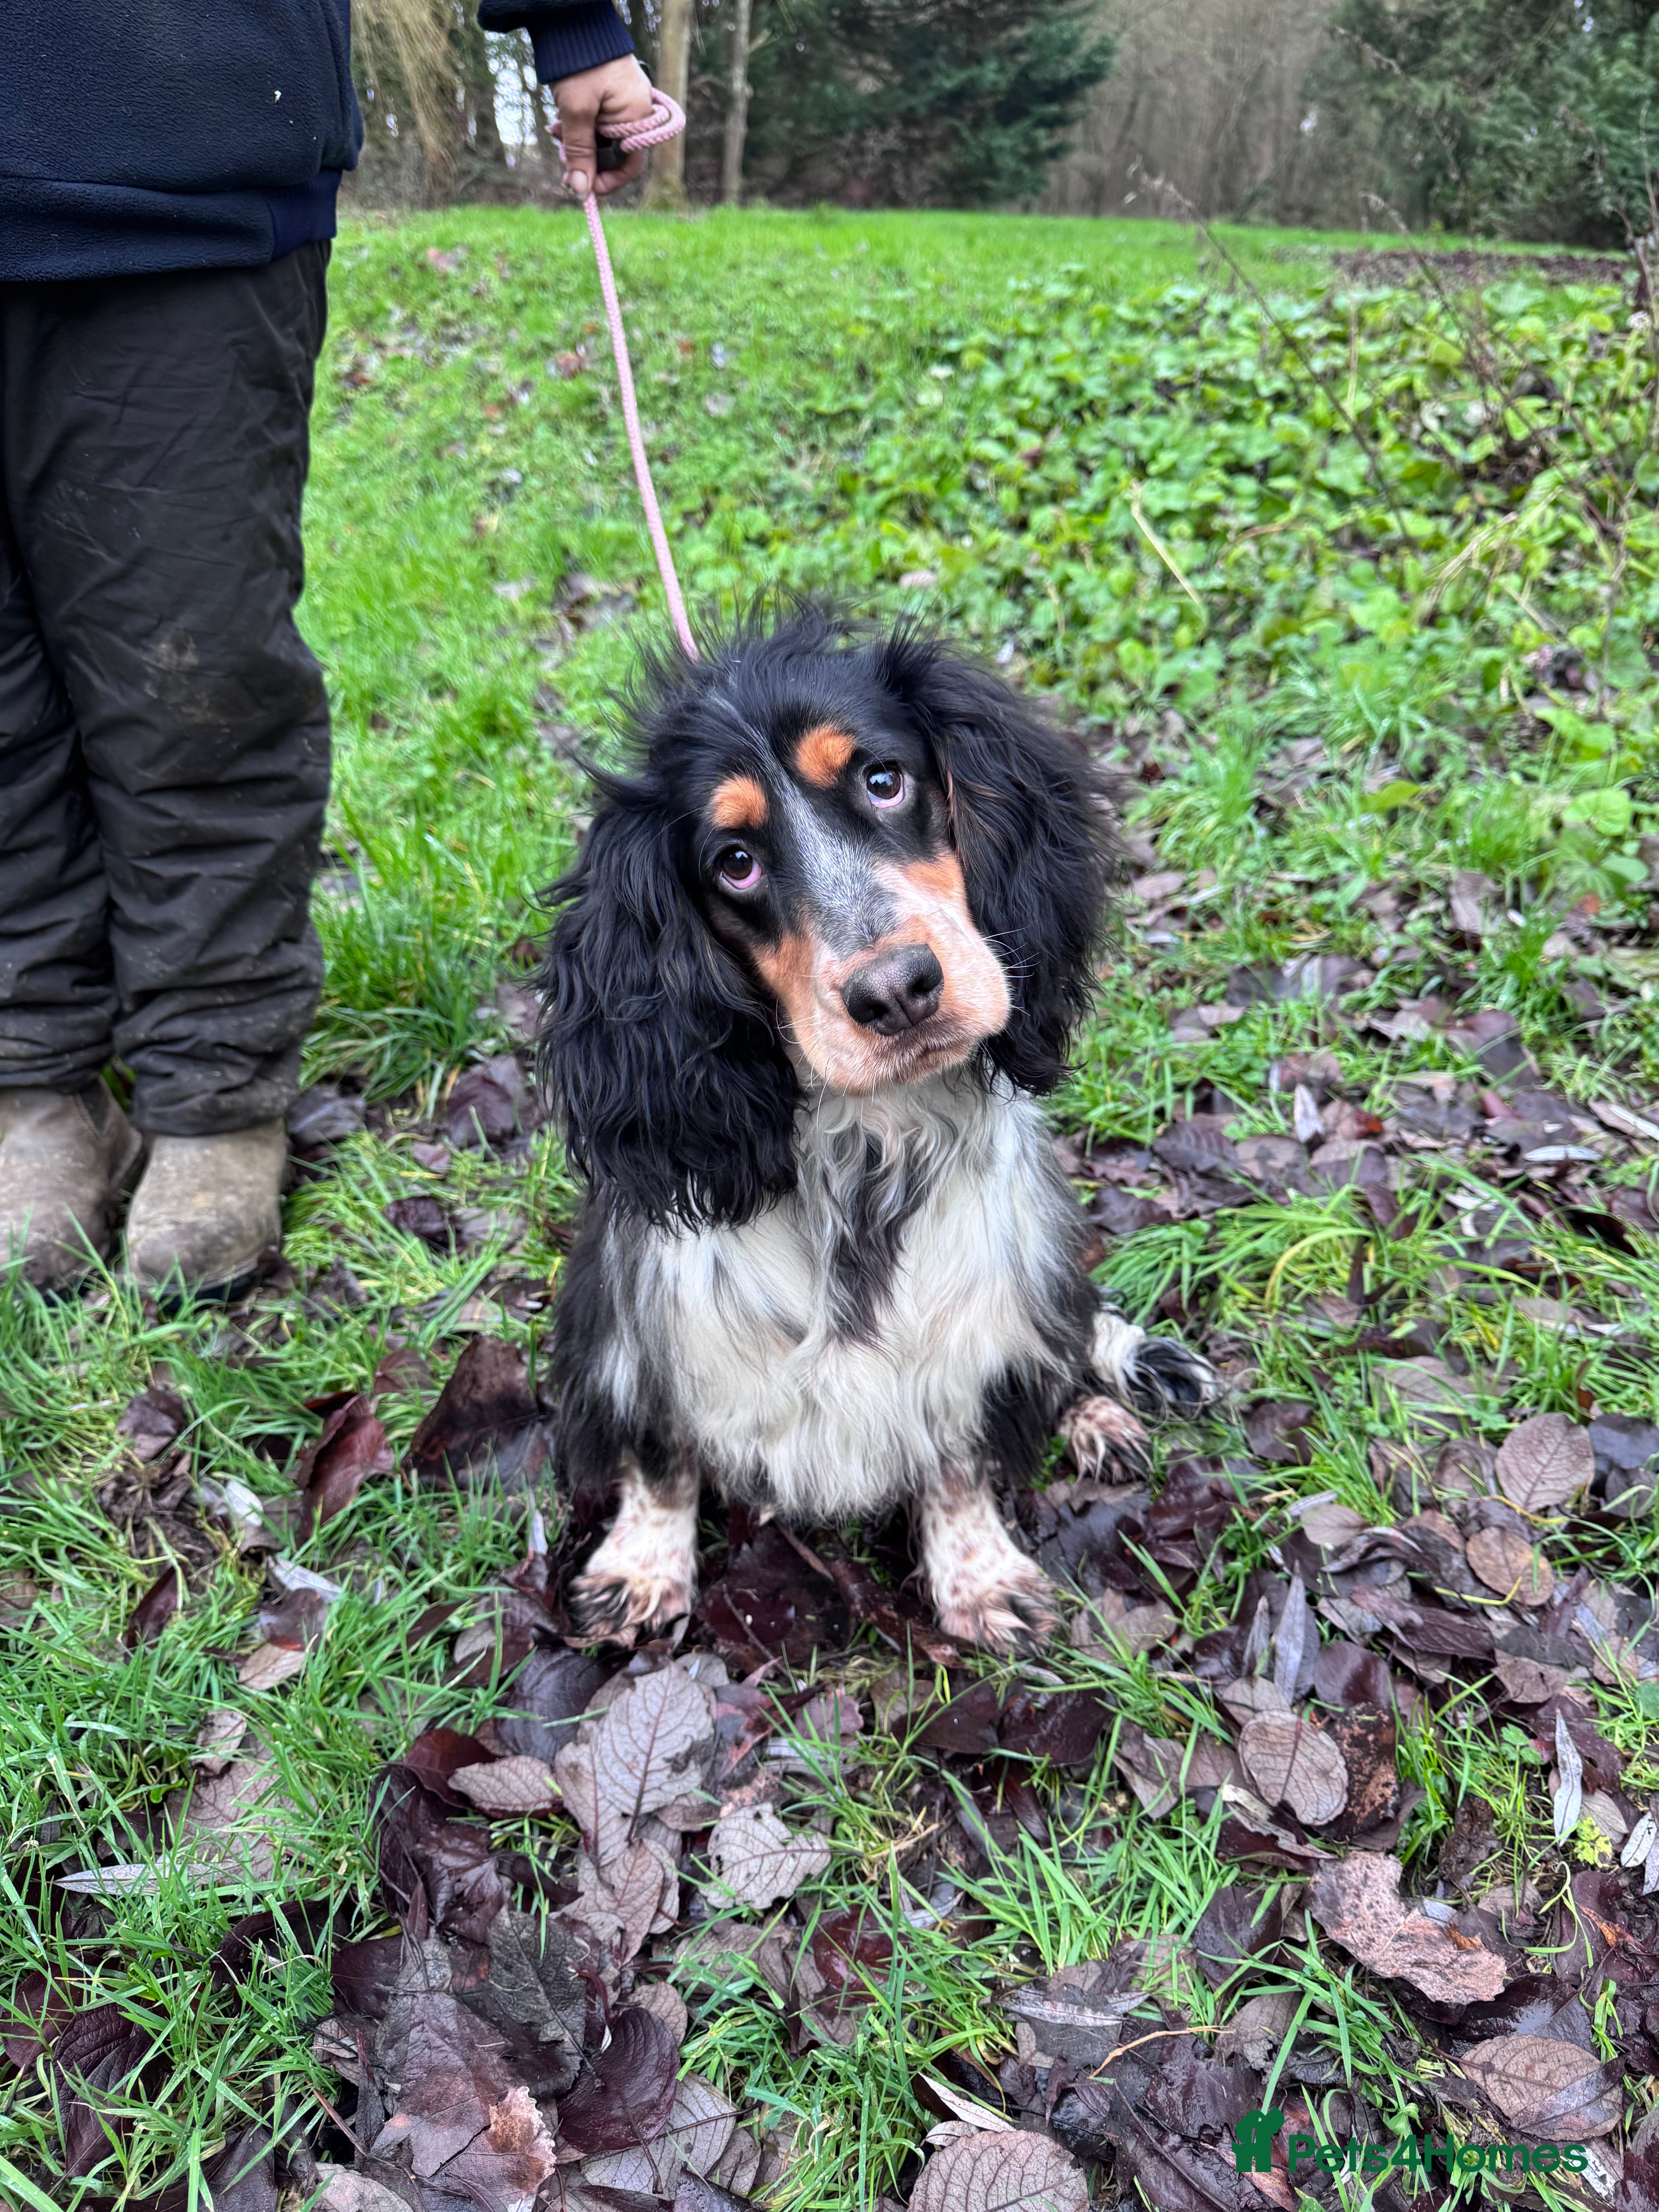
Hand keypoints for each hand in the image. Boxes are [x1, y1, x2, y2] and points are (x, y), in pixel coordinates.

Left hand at [553, 53, 655, 200]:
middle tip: (561, 155)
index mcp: (638, 116)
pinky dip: (581, 124)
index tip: (583, 187)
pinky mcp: (612, 91)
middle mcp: (638, 110)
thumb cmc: (579, 63)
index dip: (607, 181)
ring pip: (604, 136)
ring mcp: (626, 99)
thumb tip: (580, 191)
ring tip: (556, 131)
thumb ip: (579, 152)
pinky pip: (600, 119)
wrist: (573, 20)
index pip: (629, 165)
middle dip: (586, 157)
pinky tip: (562, 120)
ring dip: (579, 141)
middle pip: (614, 152)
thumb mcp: (577, 111)